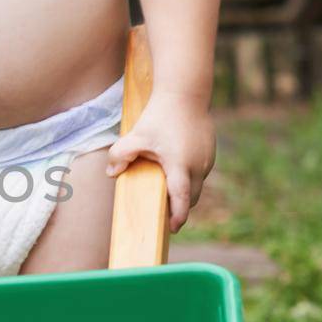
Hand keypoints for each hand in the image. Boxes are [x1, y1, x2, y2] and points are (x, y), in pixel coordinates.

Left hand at [105, 92, 215, 232]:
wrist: (185, 92)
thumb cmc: (160, 115)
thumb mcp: (136, 135)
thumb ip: (121, 155)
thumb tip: (111, 174)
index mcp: (180, 166)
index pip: (181, 200)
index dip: (178, 217)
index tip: (173, 228)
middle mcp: (198, 166)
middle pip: (191, 197)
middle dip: (180, 207)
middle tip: (164, 214)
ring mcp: (207, 159)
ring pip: (197, 185)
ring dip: (185, 192)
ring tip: (167, 192)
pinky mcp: (210, 151)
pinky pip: (200, 172)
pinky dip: (189, 177)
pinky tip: (175, 171)